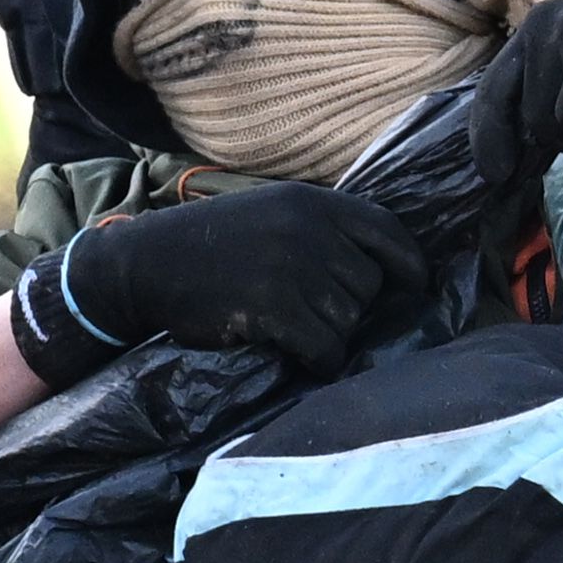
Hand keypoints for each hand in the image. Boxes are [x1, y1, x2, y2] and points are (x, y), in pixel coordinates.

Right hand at [28, 181, 426, 375]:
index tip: (417, 286)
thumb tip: (381, 267)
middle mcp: (309, 230)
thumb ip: (322, 228)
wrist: (145, 264)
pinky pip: (325, 345)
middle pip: (369, 283)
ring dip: (330, 334)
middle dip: (351, 306)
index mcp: (313, 202)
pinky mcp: (274, 307)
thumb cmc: (211, 242)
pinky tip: (303, 358)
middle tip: (316, 315)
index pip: (386, 230)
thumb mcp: (272, 212)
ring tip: (298, 331)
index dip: (409, 262)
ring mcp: (292, 267)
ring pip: (348, 318)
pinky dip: (321, 359)